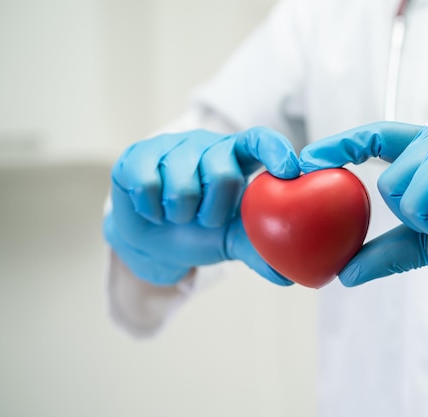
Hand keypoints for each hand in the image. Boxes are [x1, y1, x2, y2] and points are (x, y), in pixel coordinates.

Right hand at [103, 127, 299, 285]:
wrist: (152, 239)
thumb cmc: (199, 229)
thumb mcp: (232, 238)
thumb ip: (258, 249)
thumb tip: (287, 277)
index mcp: (238, 158)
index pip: (261, 140)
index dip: (275, 151)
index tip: (288, 171)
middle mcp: (209, 145)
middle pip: (222, 173)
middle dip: (214, 210)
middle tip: (204, 219)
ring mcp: (173, 146)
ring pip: (182, 181)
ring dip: (180, 212)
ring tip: (177, 213)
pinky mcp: (139, 154)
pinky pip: (147, 183)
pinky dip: (151, 208)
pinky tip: (153, 209)